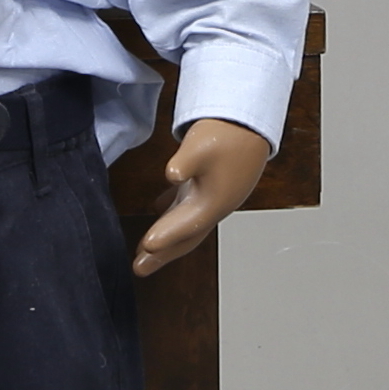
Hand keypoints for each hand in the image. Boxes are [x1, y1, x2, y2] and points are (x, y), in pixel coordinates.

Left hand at [132, 118, 270, 277]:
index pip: (186, 226)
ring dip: (166, 239)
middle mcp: (215, 206)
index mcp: (214, 201)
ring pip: (186, 225)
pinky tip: (158, 210)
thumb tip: (173, 174)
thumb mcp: (201, 145)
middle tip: (140, 268)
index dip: (165, 237)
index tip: (146, 247)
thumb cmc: (227, 133)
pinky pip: (187, 208)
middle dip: (162, 254)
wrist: (249, 122)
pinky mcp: (210, 187)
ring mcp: (213, 198)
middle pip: (186, 237)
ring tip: (144, 250)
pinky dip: (171, 215)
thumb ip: (185, 162)